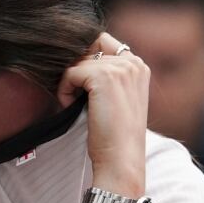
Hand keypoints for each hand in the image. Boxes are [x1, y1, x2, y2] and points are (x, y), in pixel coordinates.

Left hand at [57, 33, 148, 192]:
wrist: (121, 159)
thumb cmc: (116, 136)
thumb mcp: (118, 98)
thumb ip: (108, 75)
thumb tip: (76, 59)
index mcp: (139, 66)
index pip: (104, 43)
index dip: (87, 61)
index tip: (84, 88)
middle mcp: (133, 62)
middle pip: (90, 46)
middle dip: (78, 68)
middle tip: (77, 95)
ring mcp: (120, 68)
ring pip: (78, 61)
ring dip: (70, 82)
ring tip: (76, 105)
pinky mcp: (104, 77)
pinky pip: (70, 73)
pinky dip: (64, 91)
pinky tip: (72, 107)